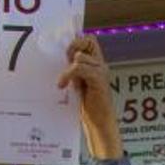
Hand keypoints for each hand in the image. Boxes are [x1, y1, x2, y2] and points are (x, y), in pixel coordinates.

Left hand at [58, 34, 121, 159]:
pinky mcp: (99, 80)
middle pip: (88, 41)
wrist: (99, 124)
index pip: (89, 40)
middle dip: (73, 48)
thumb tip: (62, 59)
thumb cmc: (89, 107)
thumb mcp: (78, 84)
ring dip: (69, 69)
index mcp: (97, 64)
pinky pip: (79, 68)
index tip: (67, 57)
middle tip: (66, 63)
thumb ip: (74, 71)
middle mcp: (101, 65)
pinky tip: (63, 85)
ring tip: (66, 83)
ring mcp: (101, 72)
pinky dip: (68, 75)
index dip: (77, 42)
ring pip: (80, 57)